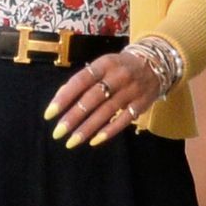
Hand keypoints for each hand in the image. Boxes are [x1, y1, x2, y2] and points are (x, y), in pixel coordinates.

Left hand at [44, 49, 160, 147]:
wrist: (155, 63)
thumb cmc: (119, 67)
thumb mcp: (102, 65)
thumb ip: (83, 80)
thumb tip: (61, 97)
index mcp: (104, 64)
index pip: (80, 81)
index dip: (64, 97)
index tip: (49, 114)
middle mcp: (118, 76)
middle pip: (92, 99)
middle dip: (73, 117)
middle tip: (57, 133)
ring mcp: (131, 91)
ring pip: (106, 112)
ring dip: (87, 129)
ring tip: (71, 142)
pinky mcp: (141, 104)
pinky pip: (124, 120)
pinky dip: (108, 131)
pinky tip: (94, 141)